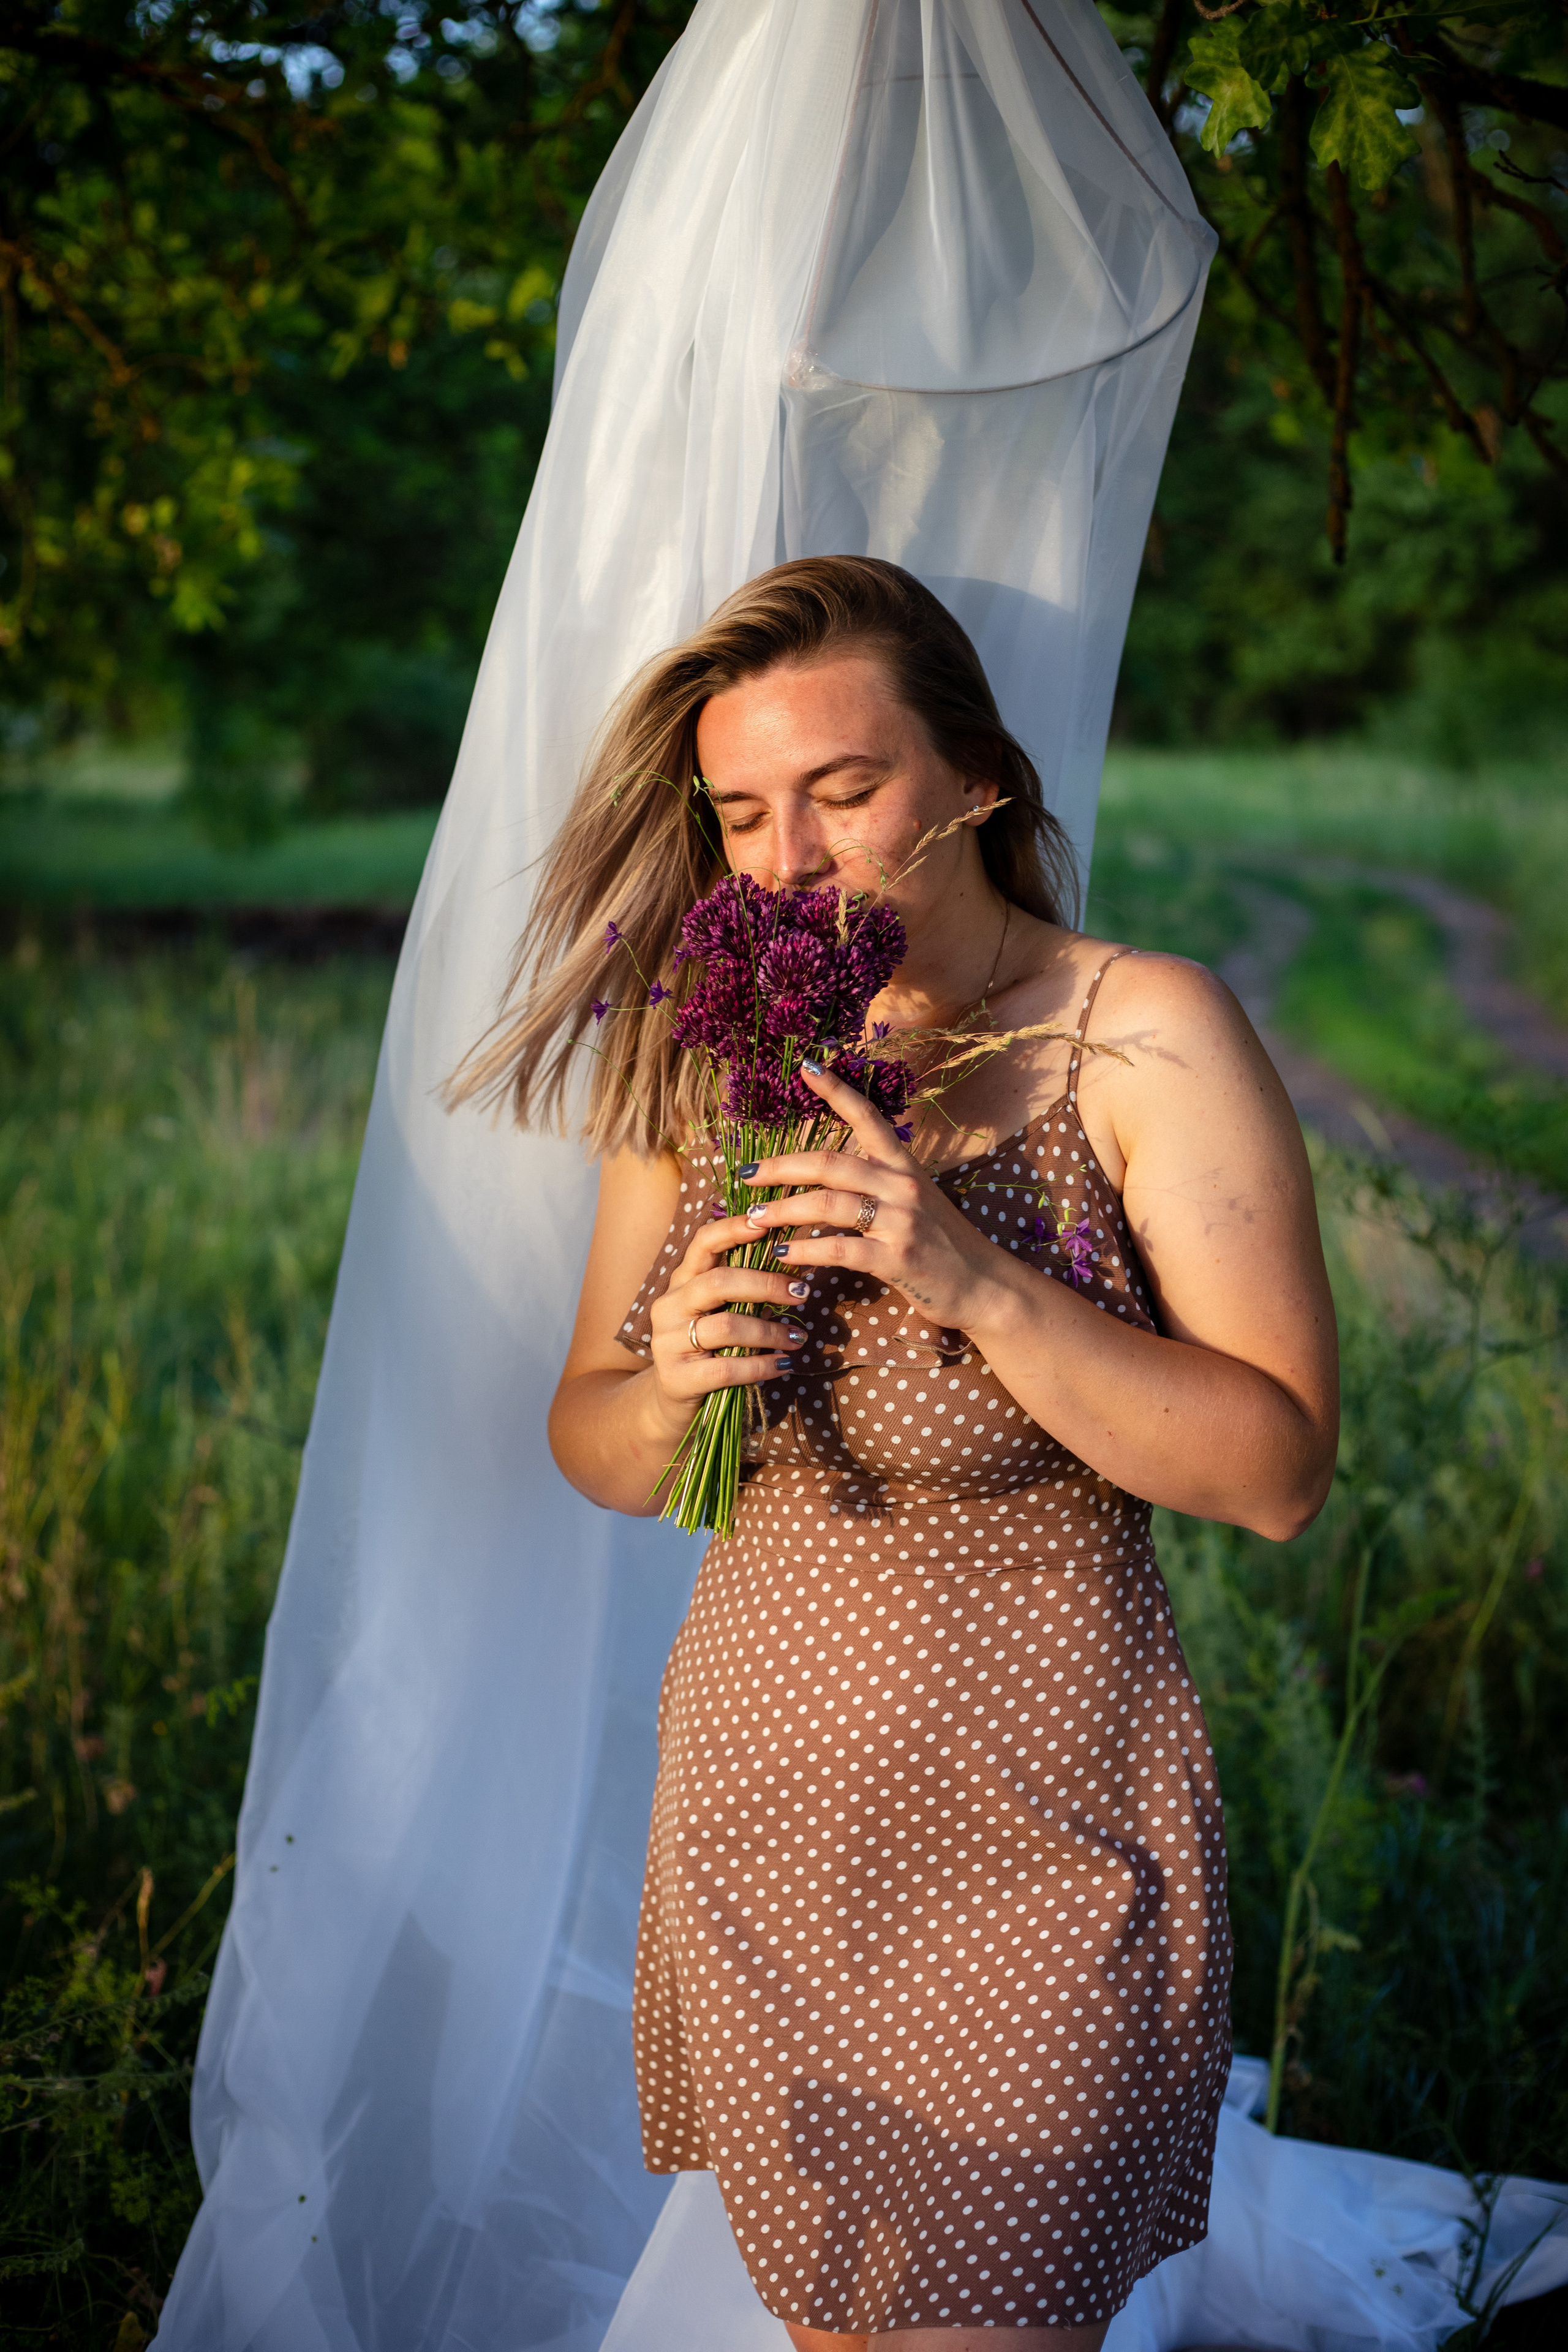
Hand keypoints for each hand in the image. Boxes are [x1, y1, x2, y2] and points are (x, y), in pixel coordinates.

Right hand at [645, 1201, 814, 1433]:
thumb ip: (741, 1287)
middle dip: (766, 1284)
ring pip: (727, 1326)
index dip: (733, 1229)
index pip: (702, 1243)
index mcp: (682, 1282)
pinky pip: (726, 1368)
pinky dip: (761, 1365)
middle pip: (719, 1282)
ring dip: (770, 1331)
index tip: (767, 1223)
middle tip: (802, 1292)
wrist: (671, 1401)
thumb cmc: (709, 1348)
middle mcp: (670, 1305)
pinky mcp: (677, 1377)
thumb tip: (793, 1255)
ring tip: (798, 1337)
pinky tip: (783, 1365)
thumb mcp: (719, 1311)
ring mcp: (668, 1341)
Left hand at [736, 1063, 1013, 1337]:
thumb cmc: (943, 1245)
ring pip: (828, 1204)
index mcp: (904, 1166)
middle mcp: (903, 1185)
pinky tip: (782, 1256)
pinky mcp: (898, 1258)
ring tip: (754, 1218)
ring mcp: (901, 1221)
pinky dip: (805, 1251)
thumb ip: (879, 1184)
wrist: (985, 1286)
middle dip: (780, 1166)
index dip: (836, 1089)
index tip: (806, 1065)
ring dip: (784, 1210)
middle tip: (745, 1174)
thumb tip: (830, 1175)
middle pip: (830, 1163)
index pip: (867, 1117)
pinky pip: (839, 1248)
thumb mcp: (916, 1201)